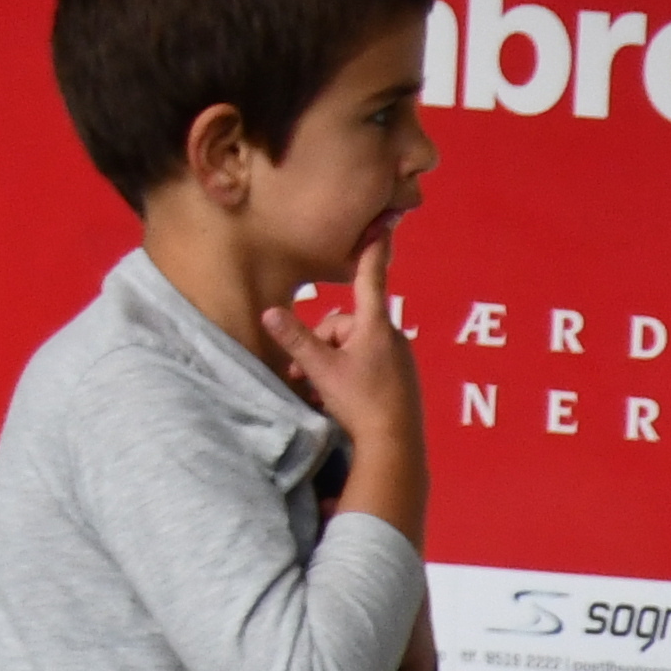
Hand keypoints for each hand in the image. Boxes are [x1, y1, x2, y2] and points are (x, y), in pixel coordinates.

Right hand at [260, 233, 426, 543]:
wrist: (394, 446)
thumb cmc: (360, 402)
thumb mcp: (321, 369)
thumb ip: (296, 339)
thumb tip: (270, 311)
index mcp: (375, 326)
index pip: (370, 278)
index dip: (372, 250)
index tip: (384, 223)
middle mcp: (391, 337)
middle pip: (346, 324)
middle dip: (322, 344)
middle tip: (304, 373)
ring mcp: (399, 360)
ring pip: (353, 348)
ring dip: (331, 363)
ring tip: (316, 390)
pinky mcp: (401, 380)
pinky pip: (366, 366)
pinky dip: (347, 376)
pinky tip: (336, 400)